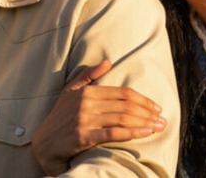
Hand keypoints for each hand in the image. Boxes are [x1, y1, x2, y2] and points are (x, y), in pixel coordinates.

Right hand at [31, 59, 166, 174]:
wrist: (42, 144)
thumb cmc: (59, 118)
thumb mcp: (70, 91)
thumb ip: (88, 76)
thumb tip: (107, 61)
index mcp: (87, 91)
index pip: (122, 92)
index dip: (142, 99)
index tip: (156, 107)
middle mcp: (86, 103)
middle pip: (126, 105)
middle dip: (148, 112)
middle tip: (162, 119)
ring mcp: (84, 119)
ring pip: (122, 118)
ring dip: (144, 122)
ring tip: (158, 127)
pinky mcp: (83, 136)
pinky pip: (112, 133)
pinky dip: (131, 132)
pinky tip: (144, 133)